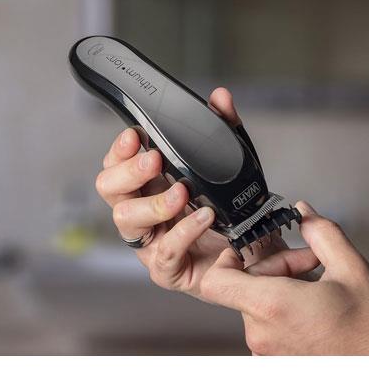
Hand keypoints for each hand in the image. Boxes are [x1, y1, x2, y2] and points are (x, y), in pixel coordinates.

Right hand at [94, 88, 307, 299]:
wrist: (259, 256)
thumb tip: (220, 98)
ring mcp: (151, 243)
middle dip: (128, 171)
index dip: (120, 149)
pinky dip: (183, 232)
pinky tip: (203, 217)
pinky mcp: (167, 270)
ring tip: (181, 192)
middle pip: (109, 188)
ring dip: (153, 202)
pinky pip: (164, 252)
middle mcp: (142, 213)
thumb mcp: (233, 165)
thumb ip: (225, 130)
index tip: (136, 135)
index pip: (116, 163)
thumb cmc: (233, 213)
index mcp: (148, 186)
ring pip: (126, 220)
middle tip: (154, 160)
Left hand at [200, 202, 368, 354]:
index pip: (215, 281)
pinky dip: (283, 311)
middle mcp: (262, 333)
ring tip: (316, 288)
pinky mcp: (276, 361)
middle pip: (243, 287)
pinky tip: (313, 307)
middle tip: (310, 264)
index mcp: (273, 306)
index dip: (227, 259)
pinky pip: (266, 326)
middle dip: (274, 268)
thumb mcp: (351, 268)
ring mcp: (267, 352)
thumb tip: (304, 213)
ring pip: (255, 305)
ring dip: (280, 289)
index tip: (249, 250)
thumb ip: (321, 232)